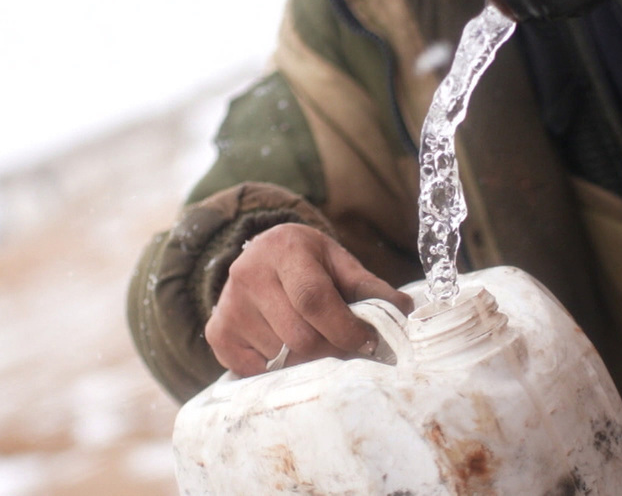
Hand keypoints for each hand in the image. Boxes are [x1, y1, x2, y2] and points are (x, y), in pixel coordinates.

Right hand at [205, 223, 413, 376]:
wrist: (263, 254)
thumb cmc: (309, 262)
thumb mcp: (340, 263)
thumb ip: (370, 287)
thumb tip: (404, 311)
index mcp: (285, 250)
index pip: (314, 299)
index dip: (345, 328)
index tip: (368, 343)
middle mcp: (248, 274)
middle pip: (299, 336)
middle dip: (332, 351)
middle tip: (348, 349)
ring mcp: (228, 305)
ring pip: (280, 357)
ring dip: (307, 360)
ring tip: (317, 342)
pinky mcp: (218, 332)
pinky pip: (255, 370)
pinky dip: (278, 368)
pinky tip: (287, 347)